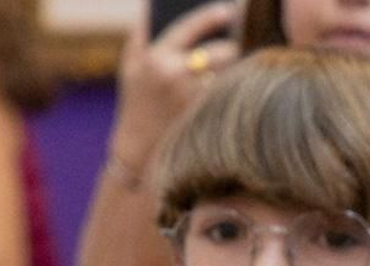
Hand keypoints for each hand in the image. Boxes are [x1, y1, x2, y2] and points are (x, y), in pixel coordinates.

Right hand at [109, 3, 239, 168]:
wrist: (139, 148)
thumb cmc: (136, 100)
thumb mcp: (130, 64)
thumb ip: (142, 32)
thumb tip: (154, 5)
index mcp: (156, 58)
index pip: (190, 28)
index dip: (211, 16)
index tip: (228, 10)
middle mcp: (176, 76)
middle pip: (223, 52)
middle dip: (233, 47)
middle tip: (239, 42)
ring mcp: (194, 98)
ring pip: (230, 75)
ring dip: (236, 69)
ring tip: (239, 65)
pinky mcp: (207, 116)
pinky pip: (228, 94)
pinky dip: (233, 88)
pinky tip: (235, 86)